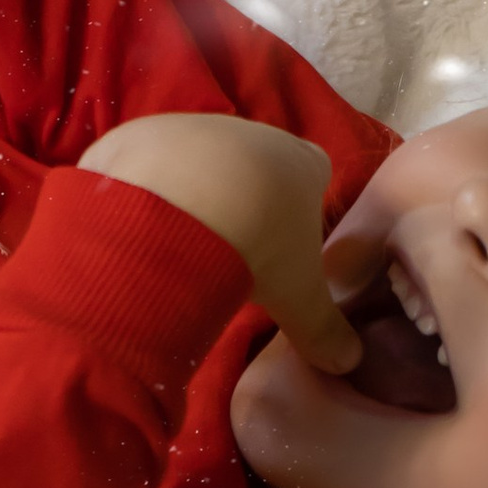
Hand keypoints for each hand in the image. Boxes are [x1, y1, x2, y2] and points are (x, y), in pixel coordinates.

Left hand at [76, 115, 356, 375]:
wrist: (176, 209)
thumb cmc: (258, 248)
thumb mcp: (298, 298)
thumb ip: (324, 329)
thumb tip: (350, 362)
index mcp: (302, 163)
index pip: (314, 174)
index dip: (301, 206)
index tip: (285, 243)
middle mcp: (252, 133)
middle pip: (255, 165)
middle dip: (244, 201)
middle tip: (230, 251)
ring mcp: (195, 125)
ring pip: (198, 161)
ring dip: (191, 194)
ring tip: (177, 244)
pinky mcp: (143, 131)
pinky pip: (146, 163)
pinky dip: (143, 191)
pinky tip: (137, 226)